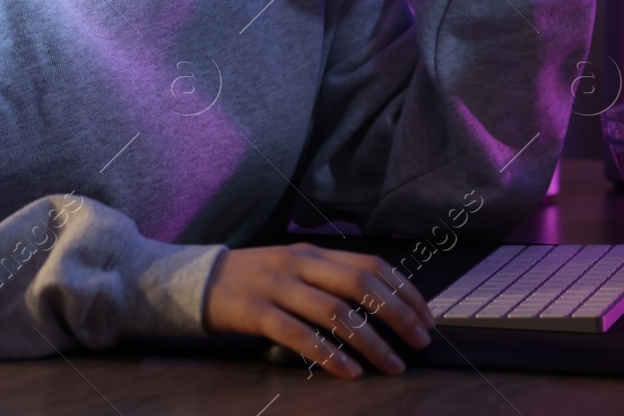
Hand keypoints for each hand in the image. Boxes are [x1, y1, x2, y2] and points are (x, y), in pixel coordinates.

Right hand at [202, 243, 434, 378]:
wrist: (197, 280)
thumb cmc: (256, 280)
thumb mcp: (296, 268)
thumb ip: (330, 279)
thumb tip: (380, 304)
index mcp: (315, 252)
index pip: (371, 264)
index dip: (404, 290)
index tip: (426, 317)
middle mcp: (300, 263)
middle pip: (360, 284)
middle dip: (397, 314)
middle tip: (420, 342)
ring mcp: (277, 286)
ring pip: (335, 312)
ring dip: (370, 341)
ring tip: (392, 365)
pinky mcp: (256, 312)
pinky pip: (299, 335)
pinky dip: (328, 354)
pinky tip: (349, 372)